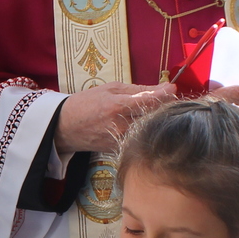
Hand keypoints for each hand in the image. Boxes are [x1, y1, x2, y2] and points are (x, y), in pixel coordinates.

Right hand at [55, 82, 177, 154]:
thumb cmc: (87, 103)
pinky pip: (139, 137)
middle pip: (154, 117)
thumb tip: (165, 87)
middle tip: (166, 98)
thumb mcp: (111, 89)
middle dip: (163, 106)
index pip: (150, 101)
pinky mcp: (120, 150)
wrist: (65, 126)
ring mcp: (121, 140)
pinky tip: (141, 122)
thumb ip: (139, 89)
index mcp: (118, 106)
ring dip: (155, 119)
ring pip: (149, 129)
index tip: (173, 89)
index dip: (165, 94)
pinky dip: (144, 129)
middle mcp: (121, 126)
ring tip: (154, 110)